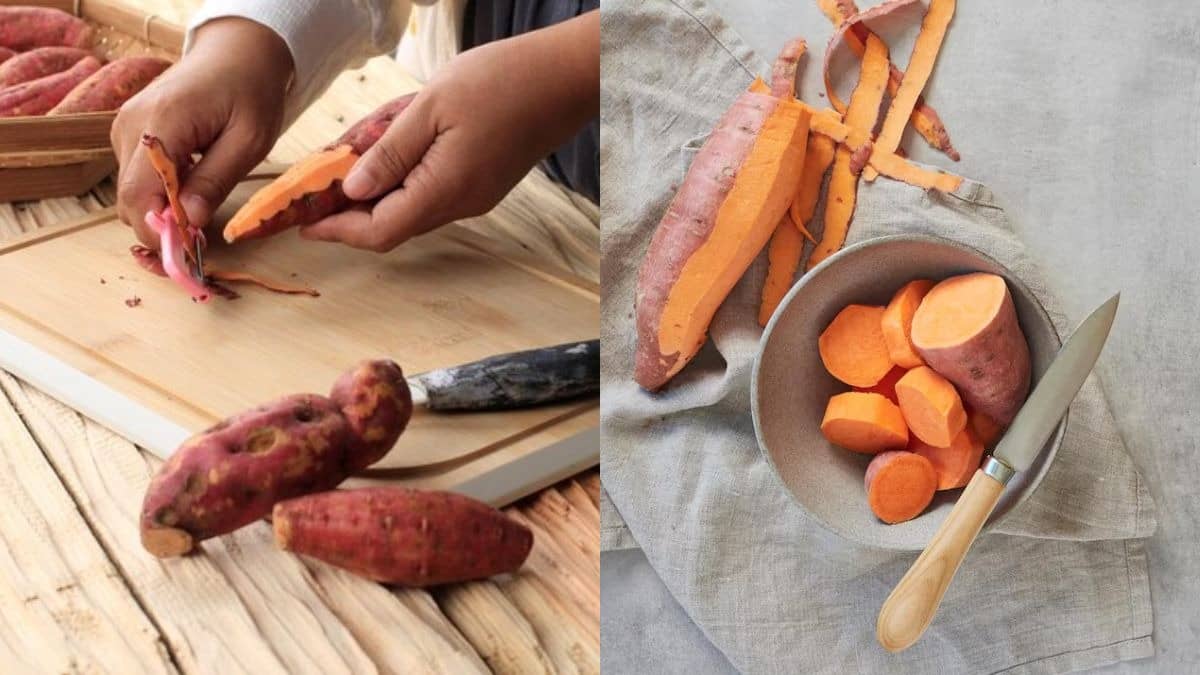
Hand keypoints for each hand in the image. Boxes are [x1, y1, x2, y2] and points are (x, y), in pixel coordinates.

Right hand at [112, 18, 292, 246]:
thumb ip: (216, 180)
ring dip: (163, 212)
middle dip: (162, 227)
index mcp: (160, 123)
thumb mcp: (250, 140)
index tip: (189, 253)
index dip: (158, 231)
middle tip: (202, 242)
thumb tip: (190, 221)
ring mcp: (125, 130)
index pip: (138, 194)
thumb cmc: (251, 92)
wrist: (237, 54)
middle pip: (129, 200)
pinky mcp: (130, 135)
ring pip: (132, 194)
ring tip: (202, 210)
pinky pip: (138, 179)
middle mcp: (130, 127)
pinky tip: (192, 191)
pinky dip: (161, 195)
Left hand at [300, 10, 598, 251]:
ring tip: (353, 146)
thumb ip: (388, 153)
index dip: (337, 231)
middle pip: (392, 223)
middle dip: (350, 205)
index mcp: (445, 190)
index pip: (379, 232)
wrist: (564, 78)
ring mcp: (474, 195)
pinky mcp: (482, 181)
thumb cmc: (502, 83)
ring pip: (410, 203)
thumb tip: (350, 191)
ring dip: (377, 184)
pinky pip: (430, 187)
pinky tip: (392, 138)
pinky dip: (403, 172)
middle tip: (318, 176)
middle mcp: (460, 203)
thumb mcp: (430, 108)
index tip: (304, 221)